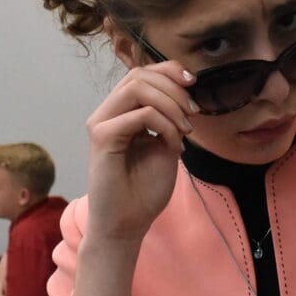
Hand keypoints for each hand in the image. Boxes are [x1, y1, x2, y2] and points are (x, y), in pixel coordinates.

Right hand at [83, 61, 197, 243]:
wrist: (127, 224)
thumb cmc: (144, 190)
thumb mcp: (166, 145)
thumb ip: (170, 118)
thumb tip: (183, 90)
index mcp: (120, 113)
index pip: (141, 74)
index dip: (168, 70)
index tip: (193, 83)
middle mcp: (107, 114)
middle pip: (139, 75)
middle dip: (174, 87)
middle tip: (194, 113)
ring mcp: (101, 124)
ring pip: (136, 87)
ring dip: (170, 103)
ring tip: (186, 128)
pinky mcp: (102, 138)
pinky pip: (139, 115)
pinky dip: (164, 124)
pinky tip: (174, 144)